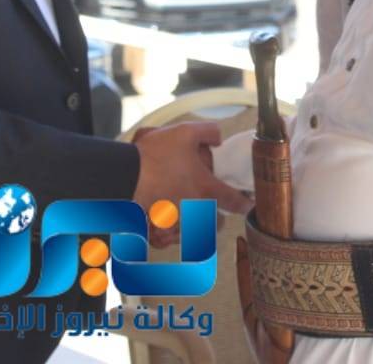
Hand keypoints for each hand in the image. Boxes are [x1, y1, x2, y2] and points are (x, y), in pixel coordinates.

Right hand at [132, 121, 253, 247]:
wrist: (124, 176)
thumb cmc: (155, 156)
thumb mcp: (185, 132)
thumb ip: (209, 132)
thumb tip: (219, 138)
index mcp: (206, 190)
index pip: (235, 201)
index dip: (245, 203)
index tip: (248, 204)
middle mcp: (195, 212)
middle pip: (215, 225)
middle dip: (216, 219)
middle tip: (211, 208)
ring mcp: (176, 224)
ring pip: (194, 234)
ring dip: (195, 227)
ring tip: (187, 216)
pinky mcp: (157, 232)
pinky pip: (171, 240)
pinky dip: (171, 235)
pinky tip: (166, 223)